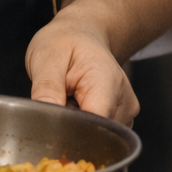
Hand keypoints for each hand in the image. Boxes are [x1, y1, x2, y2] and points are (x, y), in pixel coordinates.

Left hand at [26, 7, 139, 125]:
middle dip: (71, 127)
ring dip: (76, 126)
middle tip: (58, 100)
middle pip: (96, 134)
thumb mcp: (47, 56)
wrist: (82, 34)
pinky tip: (76, 106)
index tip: (52, 121)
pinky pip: (99, 134)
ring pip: (97, 137)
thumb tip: (45, 119)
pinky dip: (84, 125)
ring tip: (67, 99)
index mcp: (106, 81)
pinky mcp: (121, 119)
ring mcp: (125, 112)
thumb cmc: (65, 42)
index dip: (70, 131)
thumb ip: (47, 87)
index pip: (94, 124)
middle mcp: (123, 100)